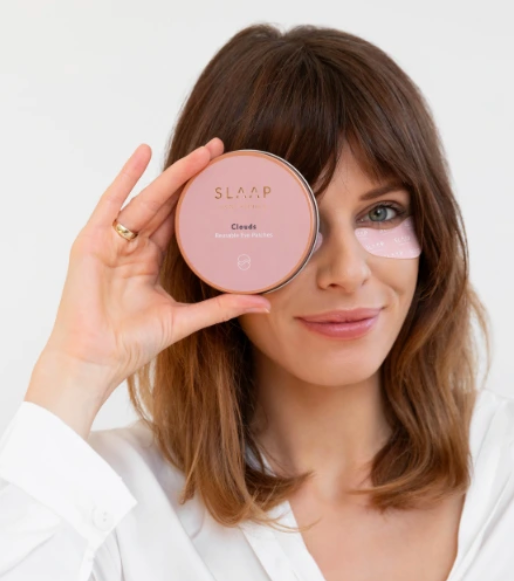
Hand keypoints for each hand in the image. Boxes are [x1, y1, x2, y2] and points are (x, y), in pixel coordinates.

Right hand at [40, 138, 270, 404]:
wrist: (97, 360)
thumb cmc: (132, 342)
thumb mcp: (186, 318)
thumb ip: (223, 307)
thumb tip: (265, 304)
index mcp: (150, 261)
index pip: (179, 220)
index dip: (201, 199)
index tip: (227, 179)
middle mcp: (132, 246)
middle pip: (167, 203)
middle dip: (194, 176)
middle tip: (221, 151)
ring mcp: (112, 241)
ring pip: (148, 198)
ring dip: (174, 174)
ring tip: (203, 153)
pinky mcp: (92, 241)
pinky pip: (111, 202)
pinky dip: (126, 177)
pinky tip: (145, 154)